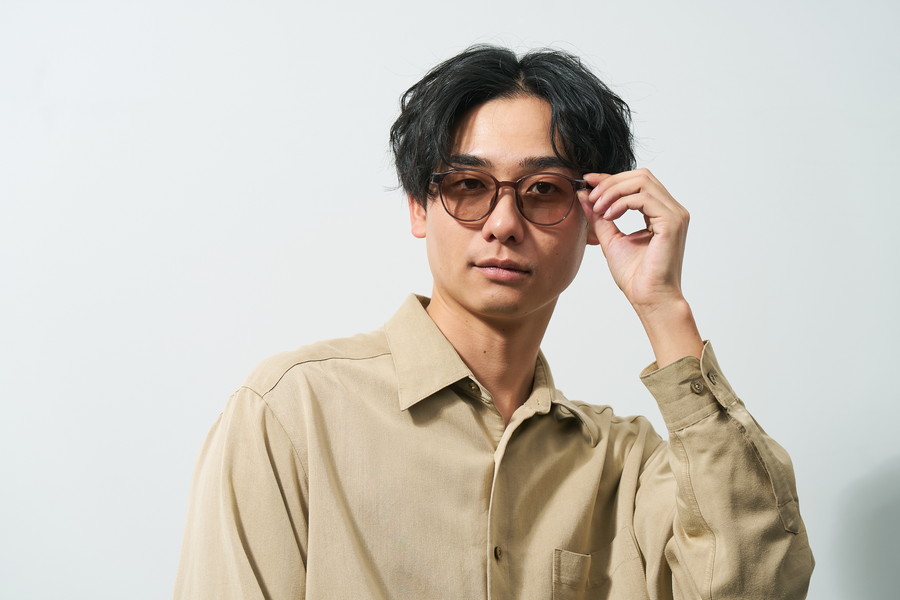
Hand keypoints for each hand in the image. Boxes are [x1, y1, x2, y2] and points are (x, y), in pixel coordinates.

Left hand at [579, 168, 701, 363]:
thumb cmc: (635, 276)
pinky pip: (644, 197)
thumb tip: (584, 194)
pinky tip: (609, 216)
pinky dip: (622, 202)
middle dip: (611, 182)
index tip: (587, 181)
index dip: (610, 178)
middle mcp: (672, 210)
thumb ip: (599, 216)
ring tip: (599, 209)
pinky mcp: (672, 222)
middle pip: (641, 175)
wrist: (649, 299)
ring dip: (614, 191)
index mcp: (661, 212)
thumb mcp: (610, 239)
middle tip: (591, 197)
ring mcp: (675, 215)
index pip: (637, 182)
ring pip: (642, 181)